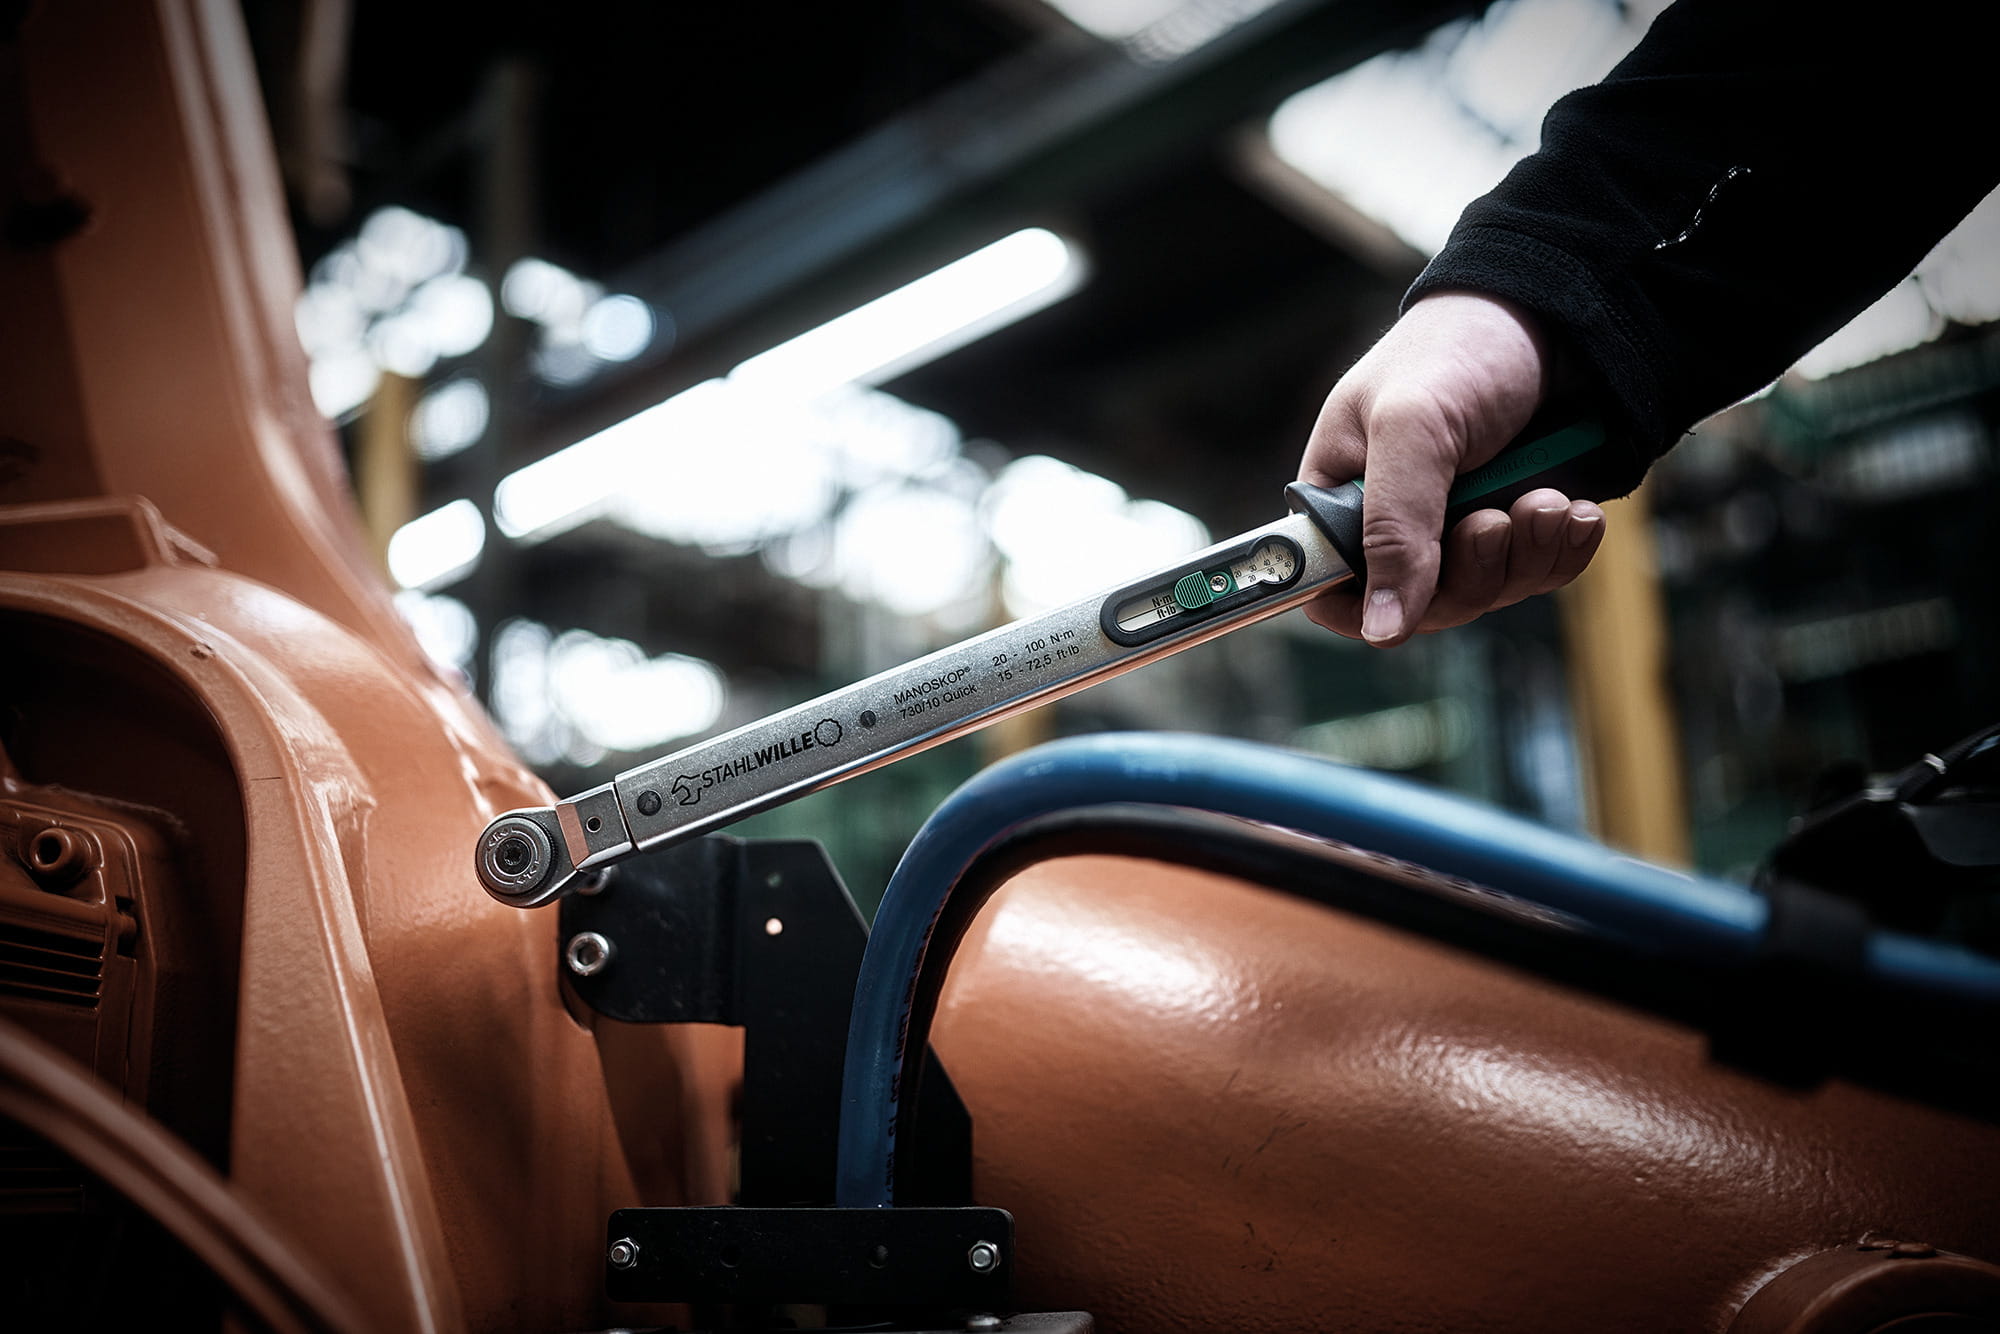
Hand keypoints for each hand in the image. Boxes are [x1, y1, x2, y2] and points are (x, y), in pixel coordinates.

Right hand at [1297, 291, 1605, 645]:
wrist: (1557, 314)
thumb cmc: (1461, 349)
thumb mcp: (1413, 429)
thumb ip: (1392, 528)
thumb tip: (1380, 628)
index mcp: (1341, 496)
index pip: (1329, 589)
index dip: (1364, 608)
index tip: (1410, 600)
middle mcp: (1396, 521)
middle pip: (1421, 606)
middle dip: (1471, 572)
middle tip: (1494, 520)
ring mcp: (1460, 526)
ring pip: (1487, 594)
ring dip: (1526, 555)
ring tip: (1547, 499)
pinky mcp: (1520, 525)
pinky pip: (1538, 574)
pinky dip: (1560, 549)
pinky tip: (1573, 510)